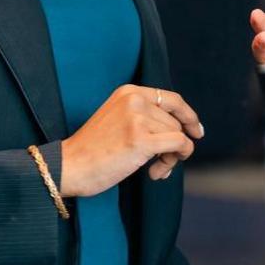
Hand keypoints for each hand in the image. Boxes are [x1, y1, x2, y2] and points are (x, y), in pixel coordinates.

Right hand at [59, 84, 203, 197]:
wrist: (68, 166)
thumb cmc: (93, 151)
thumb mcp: (118, 120)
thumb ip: (146, 118)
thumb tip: (185, 132)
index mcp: (129, 92)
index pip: (172, 99)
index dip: (188, 116)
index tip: (196, 132)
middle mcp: (134, 99)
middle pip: (175, 122)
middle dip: (174, 145)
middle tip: (162, 164)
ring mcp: (137, 118)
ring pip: (178, 135)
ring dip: (171, 157)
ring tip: (154, 170)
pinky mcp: (141, 139)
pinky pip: (179, 144)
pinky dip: (176, 159)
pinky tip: (157, 172)